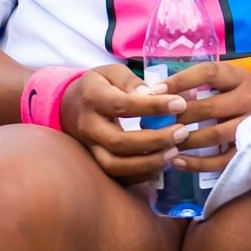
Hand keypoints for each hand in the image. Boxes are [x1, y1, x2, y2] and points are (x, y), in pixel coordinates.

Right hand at [59, 64, 188, 183]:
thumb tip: (155, 93)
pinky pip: (117, 177)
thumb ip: (132, 82)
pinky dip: (141, 175)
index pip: (123, 105)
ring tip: (174, 151)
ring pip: (115, 165)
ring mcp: (89, 148)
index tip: (179, 104)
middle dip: (154, 140)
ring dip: (148, 162)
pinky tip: (162, 163)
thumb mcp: (112, 72)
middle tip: (182, 132)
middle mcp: (88, 126)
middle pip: (119, 142)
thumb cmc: (99, 86)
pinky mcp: (95, 163)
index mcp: (93, 98)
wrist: (69, 106)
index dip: (153, 106)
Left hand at [159, 61, 250, 173]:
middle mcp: (250, 99)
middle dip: (176, 116)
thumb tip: (155, 93)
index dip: (179, 81)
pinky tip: (176, 161)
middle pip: (208, 108)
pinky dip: (197, 163)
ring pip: (214, 135)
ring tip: (161, 142)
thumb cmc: (245, 93)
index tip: (152, 91)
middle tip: (150, 123)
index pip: (208, 73)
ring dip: (184, 141)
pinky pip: (222, 160)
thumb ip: (201, 84)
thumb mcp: (230, 79)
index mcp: (240, 78)